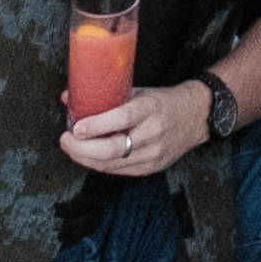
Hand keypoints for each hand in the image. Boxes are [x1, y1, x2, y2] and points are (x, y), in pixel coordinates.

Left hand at [61, 77, 220, 179]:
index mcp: (150, 108)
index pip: (121, 119)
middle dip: (83, 148)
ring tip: (71, 149)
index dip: (96, 125)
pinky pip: (120, 170)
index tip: (76, 127)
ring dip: (86, 159)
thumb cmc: (163, 102)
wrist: (195, 117)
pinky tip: (88, 157)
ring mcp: (153, 154)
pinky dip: (100, 164)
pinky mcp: (151, 167)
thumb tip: (69, 97)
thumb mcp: (138, 91)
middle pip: (113, 149)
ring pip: (113, 164)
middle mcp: (152, 133)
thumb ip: (105, 96)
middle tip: (65, 141)